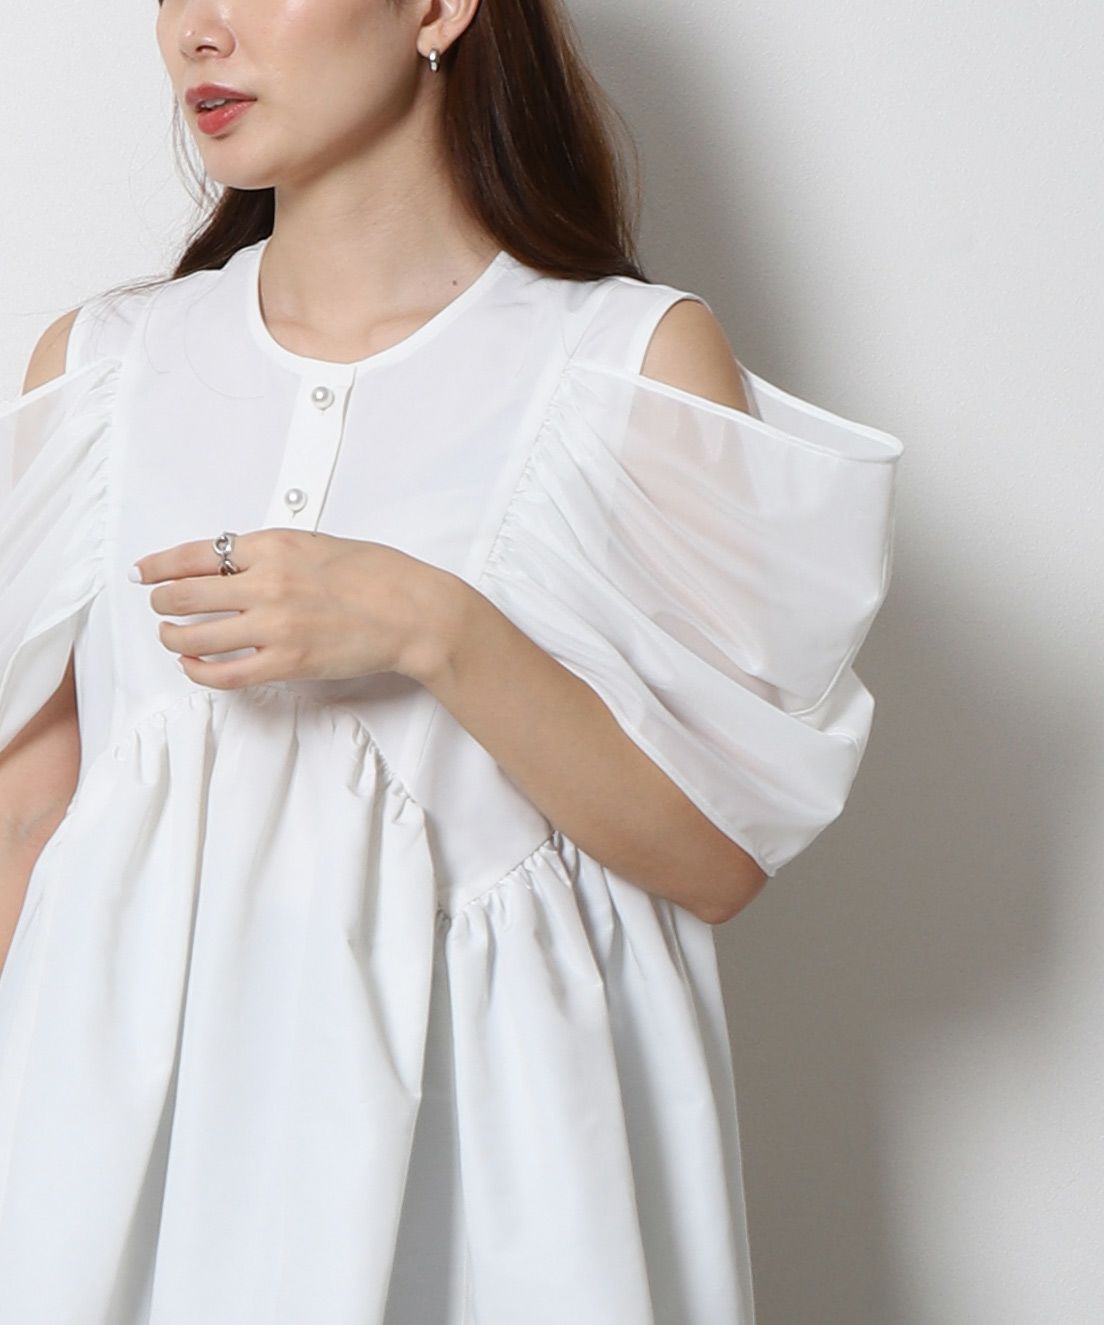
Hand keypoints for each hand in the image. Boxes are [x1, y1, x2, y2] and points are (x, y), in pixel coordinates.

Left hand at [131, 528, 454, 689]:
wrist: (414, 611)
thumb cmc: (379, 576)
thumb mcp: (318, 544)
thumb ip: (274, 553)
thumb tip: (236, 565)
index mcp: (274, 546)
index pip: (196, 553)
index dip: (160, 565)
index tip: (144, 572)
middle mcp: (267, 583)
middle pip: (185, 594)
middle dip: (162, 601)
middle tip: (159, 605)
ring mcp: (274, 625)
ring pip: (195, 635)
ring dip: (172, 637)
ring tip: (172, 637)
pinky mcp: (286, 662)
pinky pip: (223, 672)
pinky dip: (198, 671)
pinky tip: (194, 666)